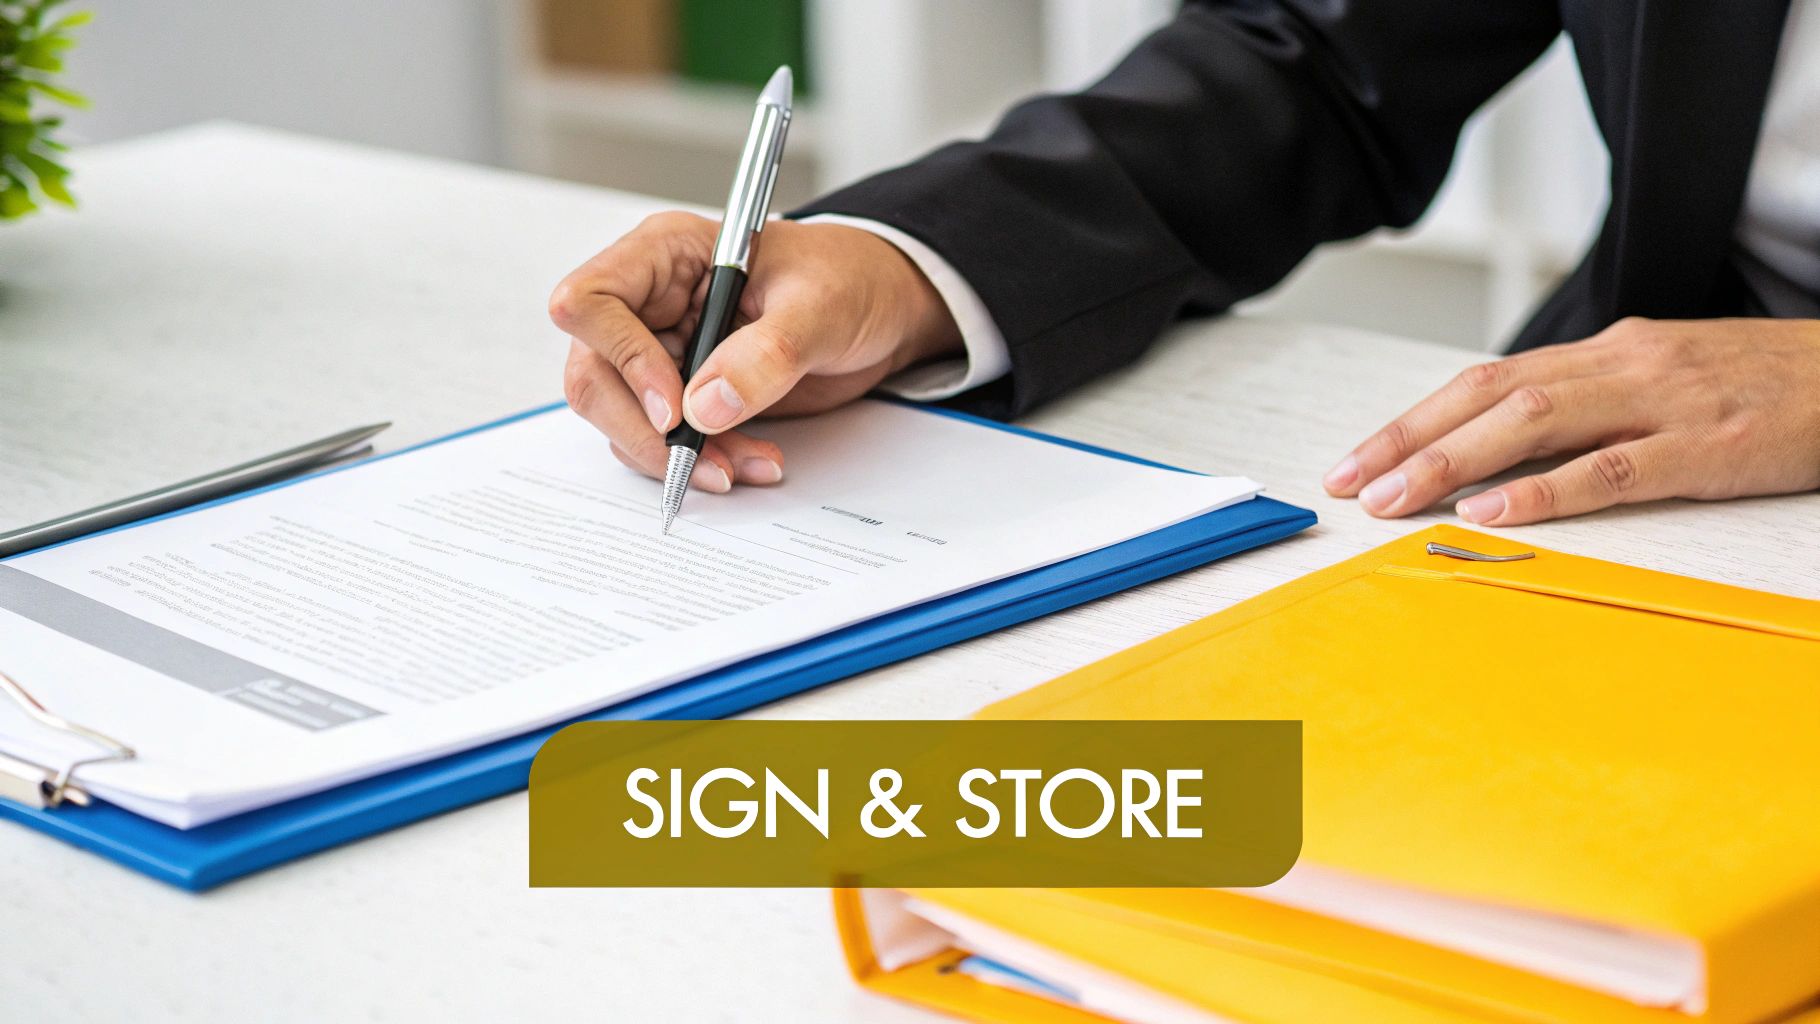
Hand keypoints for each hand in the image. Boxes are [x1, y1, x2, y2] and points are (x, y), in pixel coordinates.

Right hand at [550, 213, 961, 490]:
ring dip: (678, 456)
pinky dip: (699, 461)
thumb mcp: (821, 306)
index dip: (622, 359)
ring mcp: (660, 351)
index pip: (590, 302)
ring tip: (746, 464)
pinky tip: (749, 460)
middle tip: (707, 461)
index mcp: (666, 255)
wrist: (881, 309)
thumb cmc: (850, 279)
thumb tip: (705, 407)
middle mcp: (648, 304)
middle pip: (593, 375)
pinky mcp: (681, 393)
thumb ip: (768, 352)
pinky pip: (660, 440)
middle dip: (646, 431)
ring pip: (622, 418)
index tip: (675, 409)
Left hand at [1323, 317, 1819, 524]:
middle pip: (1491, 395)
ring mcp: (1663, 402)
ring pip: (1534, 423)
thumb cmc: (1760, 385)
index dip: (1414, 419)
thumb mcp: (1662, 377)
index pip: (1485, 380)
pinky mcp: (1705, 447)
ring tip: (1395, 498)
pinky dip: (1544, 490)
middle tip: (1352, 482)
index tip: (1359, 458)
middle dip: (1410, 440)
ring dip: (1453, 462)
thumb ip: (1588, 401)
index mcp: (1606, 351)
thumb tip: (1502, 438)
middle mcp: (1622, 364)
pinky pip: (1611, 469)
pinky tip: (1492, 510)